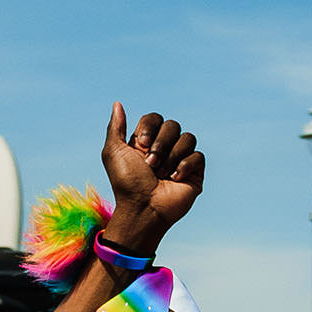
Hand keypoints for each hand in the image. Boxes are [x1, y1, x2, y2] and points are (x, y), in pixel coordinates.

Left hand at [100, 104, 204, 250]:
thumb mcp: (113, 152)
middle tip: (150, 165)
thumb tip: (117, 103)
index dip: (150, 127)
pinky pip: (198, 155)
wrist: (143, 209)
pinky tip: (174, 179)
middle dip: (161, 144)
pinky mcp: (194, 172)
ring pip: (188, 137)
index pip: (154, 118)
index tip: (142, 144)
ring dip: (172, 156)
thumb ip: (116, 127)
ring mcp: (180, 159)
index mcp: (145, 142)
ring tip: (161, 174)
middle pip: (172, 125)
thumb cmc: (126, 183)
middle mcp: (164, 148)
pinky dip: (185, 166)